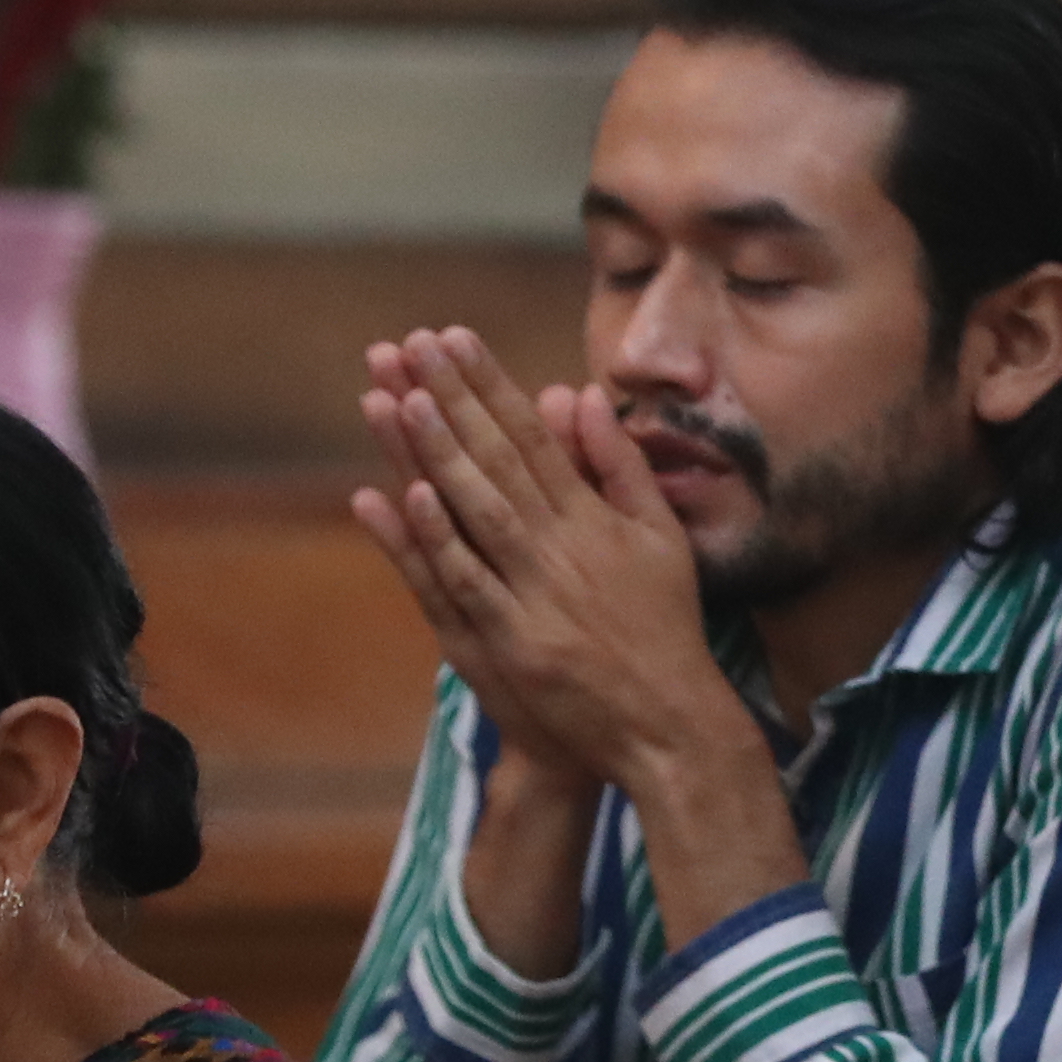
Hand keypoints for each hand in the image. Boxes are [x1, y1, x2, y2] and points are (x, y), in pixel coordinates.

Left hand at [344, 327, 725, 792]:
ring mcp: (535, 594)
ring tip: (394, 399)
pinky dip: (435, 540)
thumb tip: (581, 397)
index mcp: (595, 517)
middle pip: (497, 459)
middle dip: (451, 399)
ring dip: (433, 453)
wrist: (667, 723)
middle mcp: (563, 546)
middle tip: (408, 346)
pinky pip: (466, 582)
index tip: (453, 338)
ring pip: (475, 510)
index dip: (489, 384)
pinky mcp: (511, 642)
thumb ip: (620, 465)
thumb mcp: (661, 537)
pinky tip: (403, 496)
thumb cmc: (664, 627)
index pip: (532, 435)